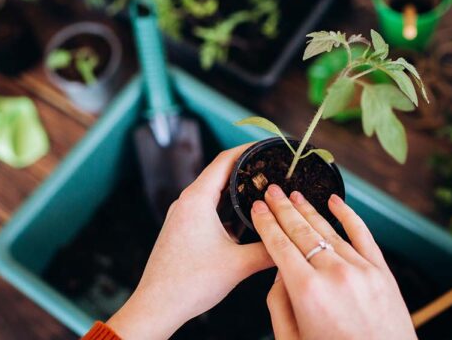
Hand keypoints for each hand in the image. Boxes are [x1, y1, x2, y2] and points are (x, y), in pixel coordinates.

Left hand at [107, 144, 273, 338]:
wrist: (157, 305)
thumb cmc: (190, 283)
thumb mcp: (238, 264)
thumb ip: (269, 249)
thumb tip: (293, 241)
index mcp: (196, 199)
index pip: (224, 160)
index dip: (247, 149)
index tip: (267, 145)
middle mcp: (186, 202)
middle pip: (219, 174)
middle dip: (246, 170)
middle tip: (272, 170)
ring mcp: (181, 216)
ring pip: (212, 194)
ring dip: (235, 192)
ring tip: (262, 192)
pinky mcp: (180, 230)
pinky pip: (206, 209)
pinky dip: (225, 209)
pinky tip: (243, 220)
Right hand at [253, 185, 415, 339]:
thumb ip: (278, 304)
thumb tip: (279, 273)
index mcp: (307, 292)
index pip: (279, 245)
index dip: (266, 223)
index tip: (257, 207)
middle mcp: (334, 275)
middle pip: (301, 231)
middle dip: (282, 208)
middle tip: (272, 190)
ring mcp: (361, 270)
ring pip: (328, 231)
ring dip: (308, 210)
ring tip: (294, 195)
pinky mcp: (382, 273)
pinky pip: (363, 235)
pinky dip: (348, 215)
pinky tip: (335, 201)